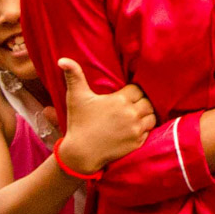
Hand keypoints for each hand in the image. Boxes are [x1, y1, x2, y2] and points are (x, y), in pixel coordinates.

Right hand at [57, 59, 155, 174]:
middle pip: (148, 102)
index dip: (133, 91)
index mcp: (120, 100)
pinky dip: (144, 129)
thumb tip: (62, 60)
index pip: (138, 89)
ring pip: (152, 117)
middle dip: (142, 102)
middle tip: (132, 104)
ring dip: (146, 115)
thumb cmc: (78, 123)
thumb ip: (73, 75)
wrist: (81, 153)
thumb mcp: (76, 97)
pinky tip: (135, 128)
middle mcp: (131, 114)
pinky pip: (149, 132)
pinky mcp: (137, 143)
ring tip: (136, 115)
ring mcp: (136, 130)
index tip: (126, 94)